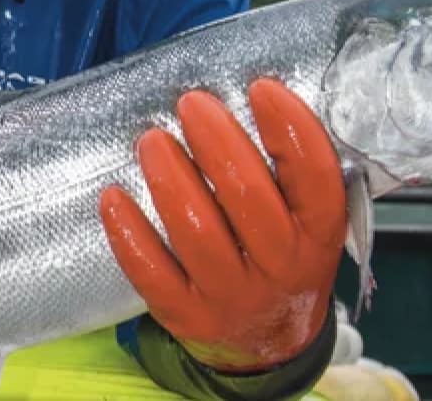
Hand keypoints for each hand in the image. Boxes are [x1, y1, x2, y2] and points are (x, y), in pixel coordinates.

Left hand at [100, 78, 345, 372]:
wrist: (271, 344)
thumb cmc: (281, 256)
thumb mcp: (306, 222)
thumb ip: (288, 173)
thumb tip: (248, 92)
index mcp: (318, 236)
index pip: (315, 180)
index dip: (291, 129)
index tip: (260, 88)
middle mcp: (281, 268)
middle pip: (249, 199)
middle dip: (217, 142)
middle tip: (192, 103)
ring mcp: (233, 297)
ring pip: (198, 233)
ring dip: (170, 178)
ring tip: (152, 139)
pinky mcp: (187, 316)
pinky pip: (152, 274)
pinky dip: (129, 233)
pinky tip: (112, 196)